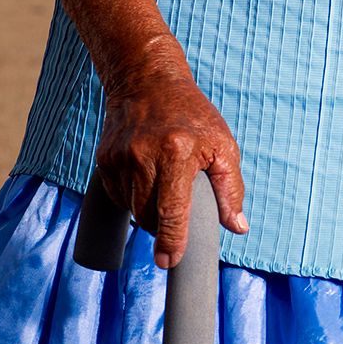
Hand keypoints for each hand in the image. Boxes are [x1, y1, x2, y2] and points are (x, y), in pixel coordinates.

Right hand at [94, 39, 247, 266]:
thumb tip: (238, 227)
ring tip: (164, 189)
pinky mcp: (104, 160)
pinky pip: (119, 196)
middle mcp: (143, 155)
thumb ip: (231, 189)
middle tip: (176, 223)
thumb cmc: (192, 116)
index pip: (171, 209)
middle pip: (148, 215)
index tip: (168, 262)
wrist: (147, 82)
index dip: (170, 240)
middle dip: (162, 229)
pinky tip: (146, 181)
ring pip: (132, 209)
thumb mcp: (222, 145)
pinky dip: (134, 199)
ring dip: (148, 213)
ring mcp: (119, 158)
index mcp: (176, 152)